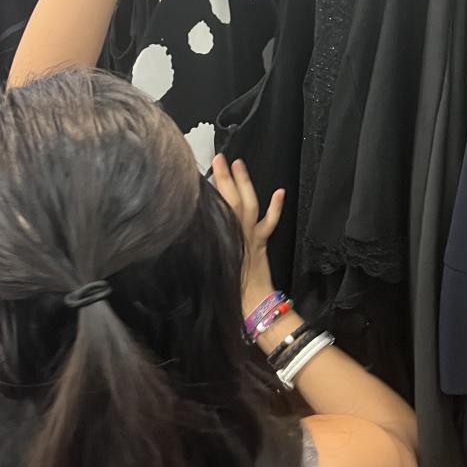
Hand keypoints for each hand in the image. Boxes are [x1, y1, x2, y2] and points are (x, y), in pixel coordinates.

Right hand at [212, 155, 284, 313]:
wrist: (253, 307)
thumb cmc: (228, 293)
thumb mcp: (206, 270)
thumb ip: (198, 250)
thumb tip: (188, 231)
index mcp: (221, 239)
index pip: (215, 208)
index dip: (209, 190)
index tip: (197, 173)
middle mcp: (235, 234)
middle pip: (230, 200)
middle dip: (224, 178)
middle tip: (218, 158)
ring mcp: (250, 237)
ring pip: (249, 205)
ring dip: (244, 183)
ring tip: (238, 163)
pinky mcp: (261, 243)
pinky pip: (269, 222)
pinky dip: (275, 207)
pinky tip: (279, 191)